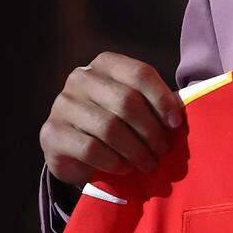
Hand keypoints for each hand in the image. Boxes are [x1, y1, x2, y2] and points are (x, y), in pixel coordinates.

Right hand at [40, 52, 186, 187]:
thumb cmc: (115, 122)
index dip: (162, 99)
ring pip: (110, 127)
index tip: (176, 124)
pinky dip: (114, 162)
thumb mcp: (135, 107)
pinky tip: (126, 168)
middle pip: (127, 101)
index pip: (140, 74)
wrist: (73, 149)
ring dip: (136, 150)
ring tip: (149, 164)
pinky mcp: (51, 133)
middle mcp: (80, 78)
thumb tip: (180, 116)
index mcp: (105, 63)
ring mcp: (62, 104)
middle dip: (151, 130)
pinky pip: (91, 149)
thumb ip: (154, 104)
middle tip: (163, 150)